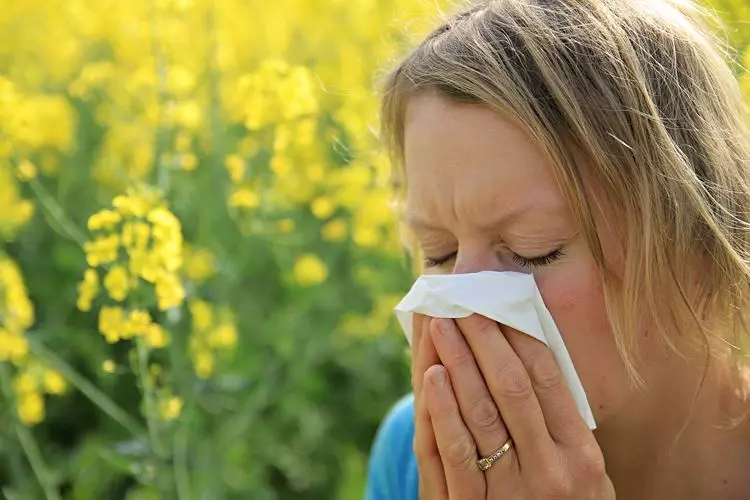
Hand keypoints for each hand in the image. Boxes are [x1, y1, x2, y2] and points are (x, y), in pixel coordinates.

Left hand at [415, 314, 614, 498]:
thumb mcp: (581, 473)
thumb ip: (559, 424)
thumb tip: (528, 351)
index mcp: (582, 456)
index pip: (548, 380)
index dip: (518, 336)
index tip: (496, 302)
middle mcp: (551, 473)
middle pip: (512, 388)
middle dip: (484, 338)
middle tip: (461, 301)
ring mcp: (511, 493)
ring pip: (480, 414)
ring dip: (458, 362)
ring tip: (441, 324)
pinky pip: (455, 453)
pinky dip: (442, 410)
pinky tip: (432, 375)